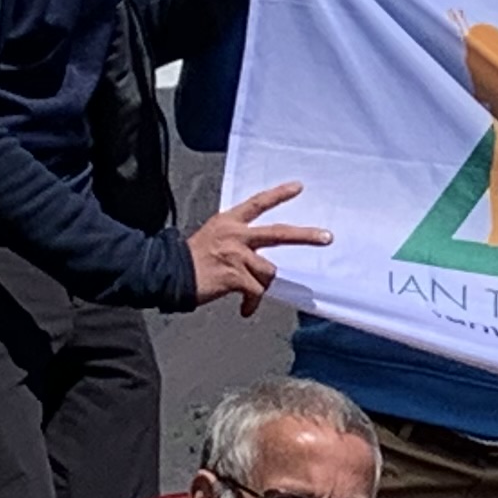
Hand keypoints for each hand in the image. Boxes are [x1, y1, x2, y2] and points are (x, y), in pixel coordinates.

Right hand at [186, 180, 330, 312]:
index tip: (299, 187)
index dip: (279, 194)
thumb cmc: (190, 259)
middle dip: (306, 236)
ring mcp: (237, 255)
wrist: (170, 273)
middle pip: (279, 233)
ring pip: (268, 271)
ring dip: (262, 285)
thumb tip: (257, 259)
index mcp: (229, 222)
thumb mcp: (211, 237)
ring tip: (249, 295)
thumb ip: (235, 241)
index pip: (258, 203)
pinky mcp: (235, 276)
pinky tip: (245, 310)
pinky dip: (252, 303)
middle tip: (327, 237)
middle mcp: (236, 235)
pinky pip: (256, 291)